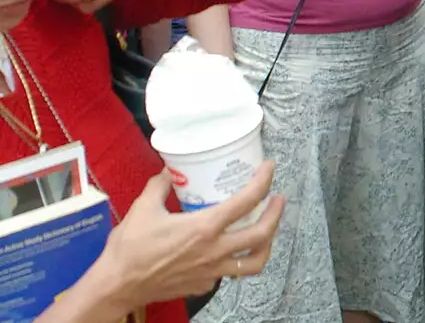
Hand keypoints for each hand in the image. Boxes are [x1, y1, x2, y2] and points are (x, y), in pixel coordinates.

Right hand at [90, 163, 283, 312]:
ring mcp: (211, 271)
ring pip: (254, 262)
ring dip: (266, 243)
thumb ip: (159, 186)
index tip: (269, 168)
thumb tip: (168, 171)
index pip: (247, 201)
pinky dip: (234, 260)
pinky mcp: (203, 285)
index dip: (263, 181)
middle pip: (262, 233)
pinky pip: (228, 273)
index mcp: (204, 227)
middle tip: (278, 199)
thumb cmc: (128, 249)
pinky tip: (229, 251)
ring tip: (267, 229)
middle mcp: (214, 250)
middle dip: (276, 214)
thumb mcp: (143, 208)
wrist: (116, 286)